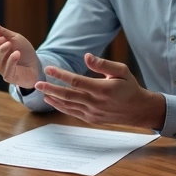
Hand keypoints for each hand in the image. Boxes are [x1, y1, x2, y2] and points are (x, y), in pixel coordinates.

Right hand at [0, 16, 41, 88]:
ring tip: (11, 45)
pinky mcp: (12, 78)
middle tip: (7, 41)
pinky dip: (11, 62)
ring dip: (4, 54)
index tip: (2, 36)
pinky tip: (16, 54)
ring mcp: (4, 71)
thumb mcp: (12, 36)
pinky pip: (7, 72)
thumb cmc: (24, 50)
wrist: (38, 63)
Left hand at [34, 53, 165, 128]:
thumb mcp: (122, 71)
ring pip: (68, 105)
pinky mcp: (91, 119)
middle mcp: (96, 102)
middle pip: (68, 95)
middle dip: (50, 88)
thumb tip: (86, 56)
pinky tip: (52, 100)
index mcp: (103, 89)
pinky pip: (72, 112)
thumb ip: (103, 64)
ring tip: (41, 91)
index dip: (61, 75)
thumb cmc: (129, 87)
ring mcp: (93, 113)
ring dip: (53, 98)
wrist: (138, 110)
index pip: (76, 81)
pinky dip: (60, 106)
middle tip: (37, 83)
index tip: (49, 69)